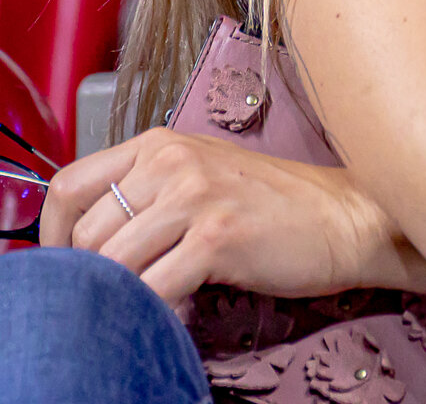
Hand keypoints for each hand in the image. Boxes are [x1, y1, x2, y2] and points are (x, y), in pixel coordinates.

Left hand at [40, 127, 390, 307]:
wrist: (343, 215)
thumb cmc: (274, 202)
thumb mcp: (202, 175)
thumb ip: (147, 191)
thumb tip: (88, 239)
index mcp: (161, 142)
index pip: (69, 185)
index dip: (52, 235)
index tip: (63, 265)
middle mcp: (172, 160)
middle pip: (85, 234)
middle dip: (93, 276)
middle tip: (123, 291)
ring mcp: (195, 196)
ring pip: (112, 264)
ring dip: (124, 296)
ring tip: (155, 300)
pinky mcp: (217, 237)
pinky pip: (152, 290)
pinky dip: (155, 311)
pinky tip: (179, 308)